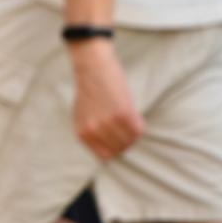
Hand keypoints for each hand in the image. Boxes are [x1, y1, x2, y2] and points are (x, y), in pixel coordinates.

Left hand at [69, 39, 142, 159]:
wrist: (92, 67)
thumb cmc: (88, 90)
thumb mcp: (81, 116)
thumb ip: (91, 134)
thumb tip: (106, 152)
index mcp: (82, 133)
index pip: (104, 156)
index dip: (114, 151)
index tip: (119, 144)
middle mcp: (94, 131)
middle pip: (119, 150)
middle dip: (126, 142)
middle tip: (127, 131)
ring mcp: (109, 123)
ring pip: (130, 141)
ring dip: (133, 134)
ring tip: (130, 122)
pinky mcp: (124, 113)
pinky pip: (139, 130)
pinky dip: (140, 125)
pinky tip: (134, 116)